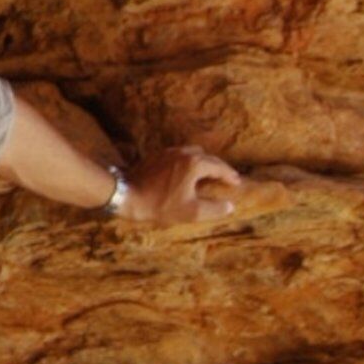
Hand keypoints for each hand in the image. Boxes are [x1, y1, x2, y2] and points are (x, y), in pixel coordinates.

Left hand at [124, 144, 241, 224]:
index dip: (230, 175)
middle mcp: (183, 153)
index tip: (237, 182)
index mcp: (194, 164)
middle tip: (225, 177)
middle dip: (218, 167)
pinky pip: (179, 155)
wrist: (127, 195)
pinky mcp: (157, 156)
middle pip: (207, 157)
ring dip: (203, 162)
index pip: (219, 167)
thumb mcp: (190, 212)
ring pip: (192, 153)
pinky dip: (188, 162)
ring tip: (207, 173)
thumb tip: (230, 206)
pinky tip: (185, 172)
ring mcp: (168, 152)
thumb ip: (213, 209)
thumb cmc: (160, 204)